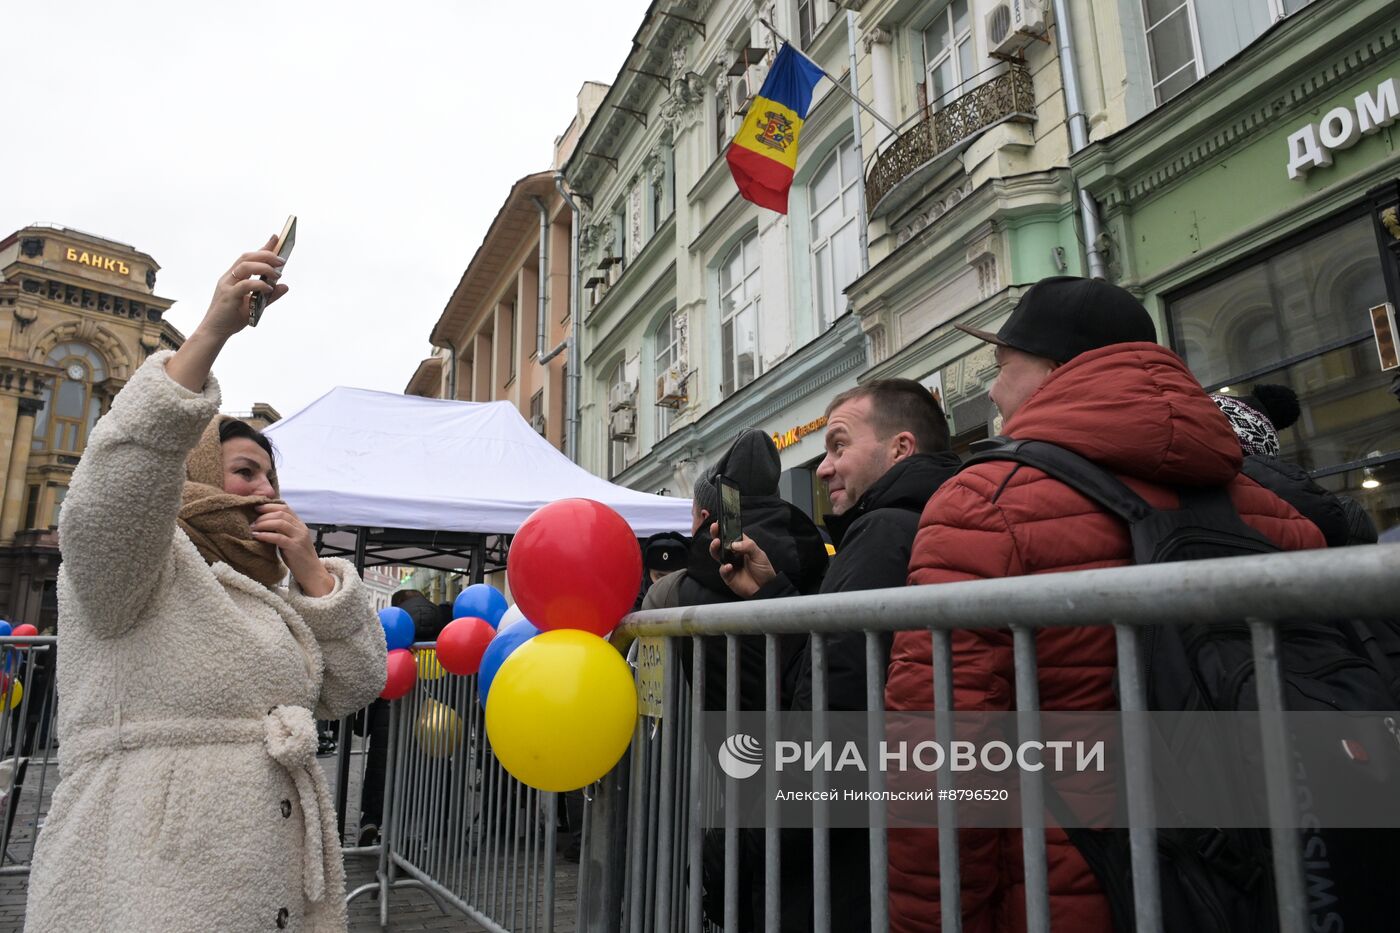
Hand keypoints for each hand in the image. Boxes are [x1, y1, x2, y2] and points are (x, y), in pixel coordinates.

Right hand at [165, 237, 289, 392]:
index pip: (248, 257)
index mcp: (233, 277)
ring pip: (244, 267)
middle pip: (246, 257)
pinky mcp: (228, 297)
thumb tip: (285, 286)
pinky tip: (269, 289)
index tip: (276, 237)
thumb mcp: (256, 305)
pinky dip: (258, 285)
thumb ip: (270, 296)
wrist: (216, 332)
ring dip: (263, 267)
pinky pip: (244, 285)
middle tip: (282, 260)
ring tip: (278, 273)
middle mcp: (229, 278)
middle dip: (266, 255)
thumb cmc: (233, 318)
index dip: (262, 247)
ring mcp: (227, 286)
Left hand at [251, 502, 332, 595]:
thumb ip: (283, 531)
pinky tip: (257, 536)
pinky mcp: (295, 547)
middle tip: (252, 521)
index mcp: (300, 525)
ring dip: (263, 523)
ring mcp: (299, 537)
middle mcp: (301, 528)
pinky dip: (266, 535)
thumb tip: (264, 524)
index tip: (257, 508)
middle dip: (264, 515)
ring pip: (280, 523)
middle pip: (281, 513)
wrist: (312, 573)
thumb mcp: (292, 540)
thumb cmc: (299, 558)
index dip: (270, 506)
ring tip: (253, 528)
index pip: (285, 508)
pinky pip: (278, 537)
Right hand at [708, 522, 775, 597]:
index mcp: (741, 546)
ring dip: (715, 548)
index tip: (720, 521)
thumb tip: (734, 544)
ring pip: (717, 554)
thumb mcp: (759, 554)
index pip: (731, 534)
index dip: (725, 528)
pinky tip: (729, 566)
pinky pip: (723, 570)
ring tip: (716, 543)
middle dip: (715, 534)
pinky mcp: (728, 575)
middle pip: (721, 542)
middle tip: (714, 528)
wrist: (766, 587)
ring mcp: (729, 564)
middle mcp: (733, 554)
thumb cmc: (763, 569)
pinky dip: (724, 568)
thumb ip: (748, 546)